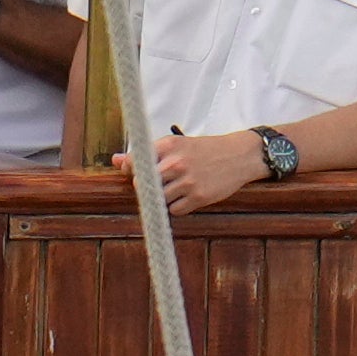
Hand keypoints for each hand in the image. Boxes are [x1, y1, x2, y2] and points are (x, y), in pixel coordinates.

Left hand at [113, 132, 269, 214]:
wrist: (240, 155)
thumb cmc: (206, 150)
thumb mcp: (178, 144)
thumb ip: (148, 154)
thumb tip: (115, 160)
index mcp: (169, 145)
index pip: (135, 162)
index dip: (132, 172)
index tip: (137, 174)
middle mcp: (176, 162)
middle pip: (144, 185)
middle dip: (150, 188)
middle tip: (165, 183)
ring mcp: (188, 180)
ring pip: (159, 199)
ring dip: (165, 198)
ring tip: (180, 188)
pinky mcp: (198, 196)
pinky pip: (175, 210)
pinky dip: (179, 206)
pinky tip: (189, 195)